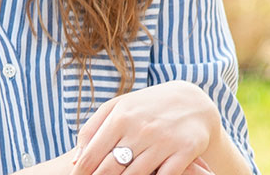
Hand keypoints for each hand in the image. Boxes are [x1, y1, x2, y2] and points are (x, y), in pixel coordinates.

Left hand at [69, 80, 221, 174]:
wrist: (193, 101)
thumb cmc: (147, 107)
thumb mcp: (118, 108)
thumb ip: (93, 129)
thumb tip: (77, 159)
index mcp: (121, 117)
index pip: (92, 155)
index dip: (81, 173)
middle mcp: (141, 128)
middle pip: (109, 170)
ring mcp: (163, 141)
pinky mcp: (184, 151)